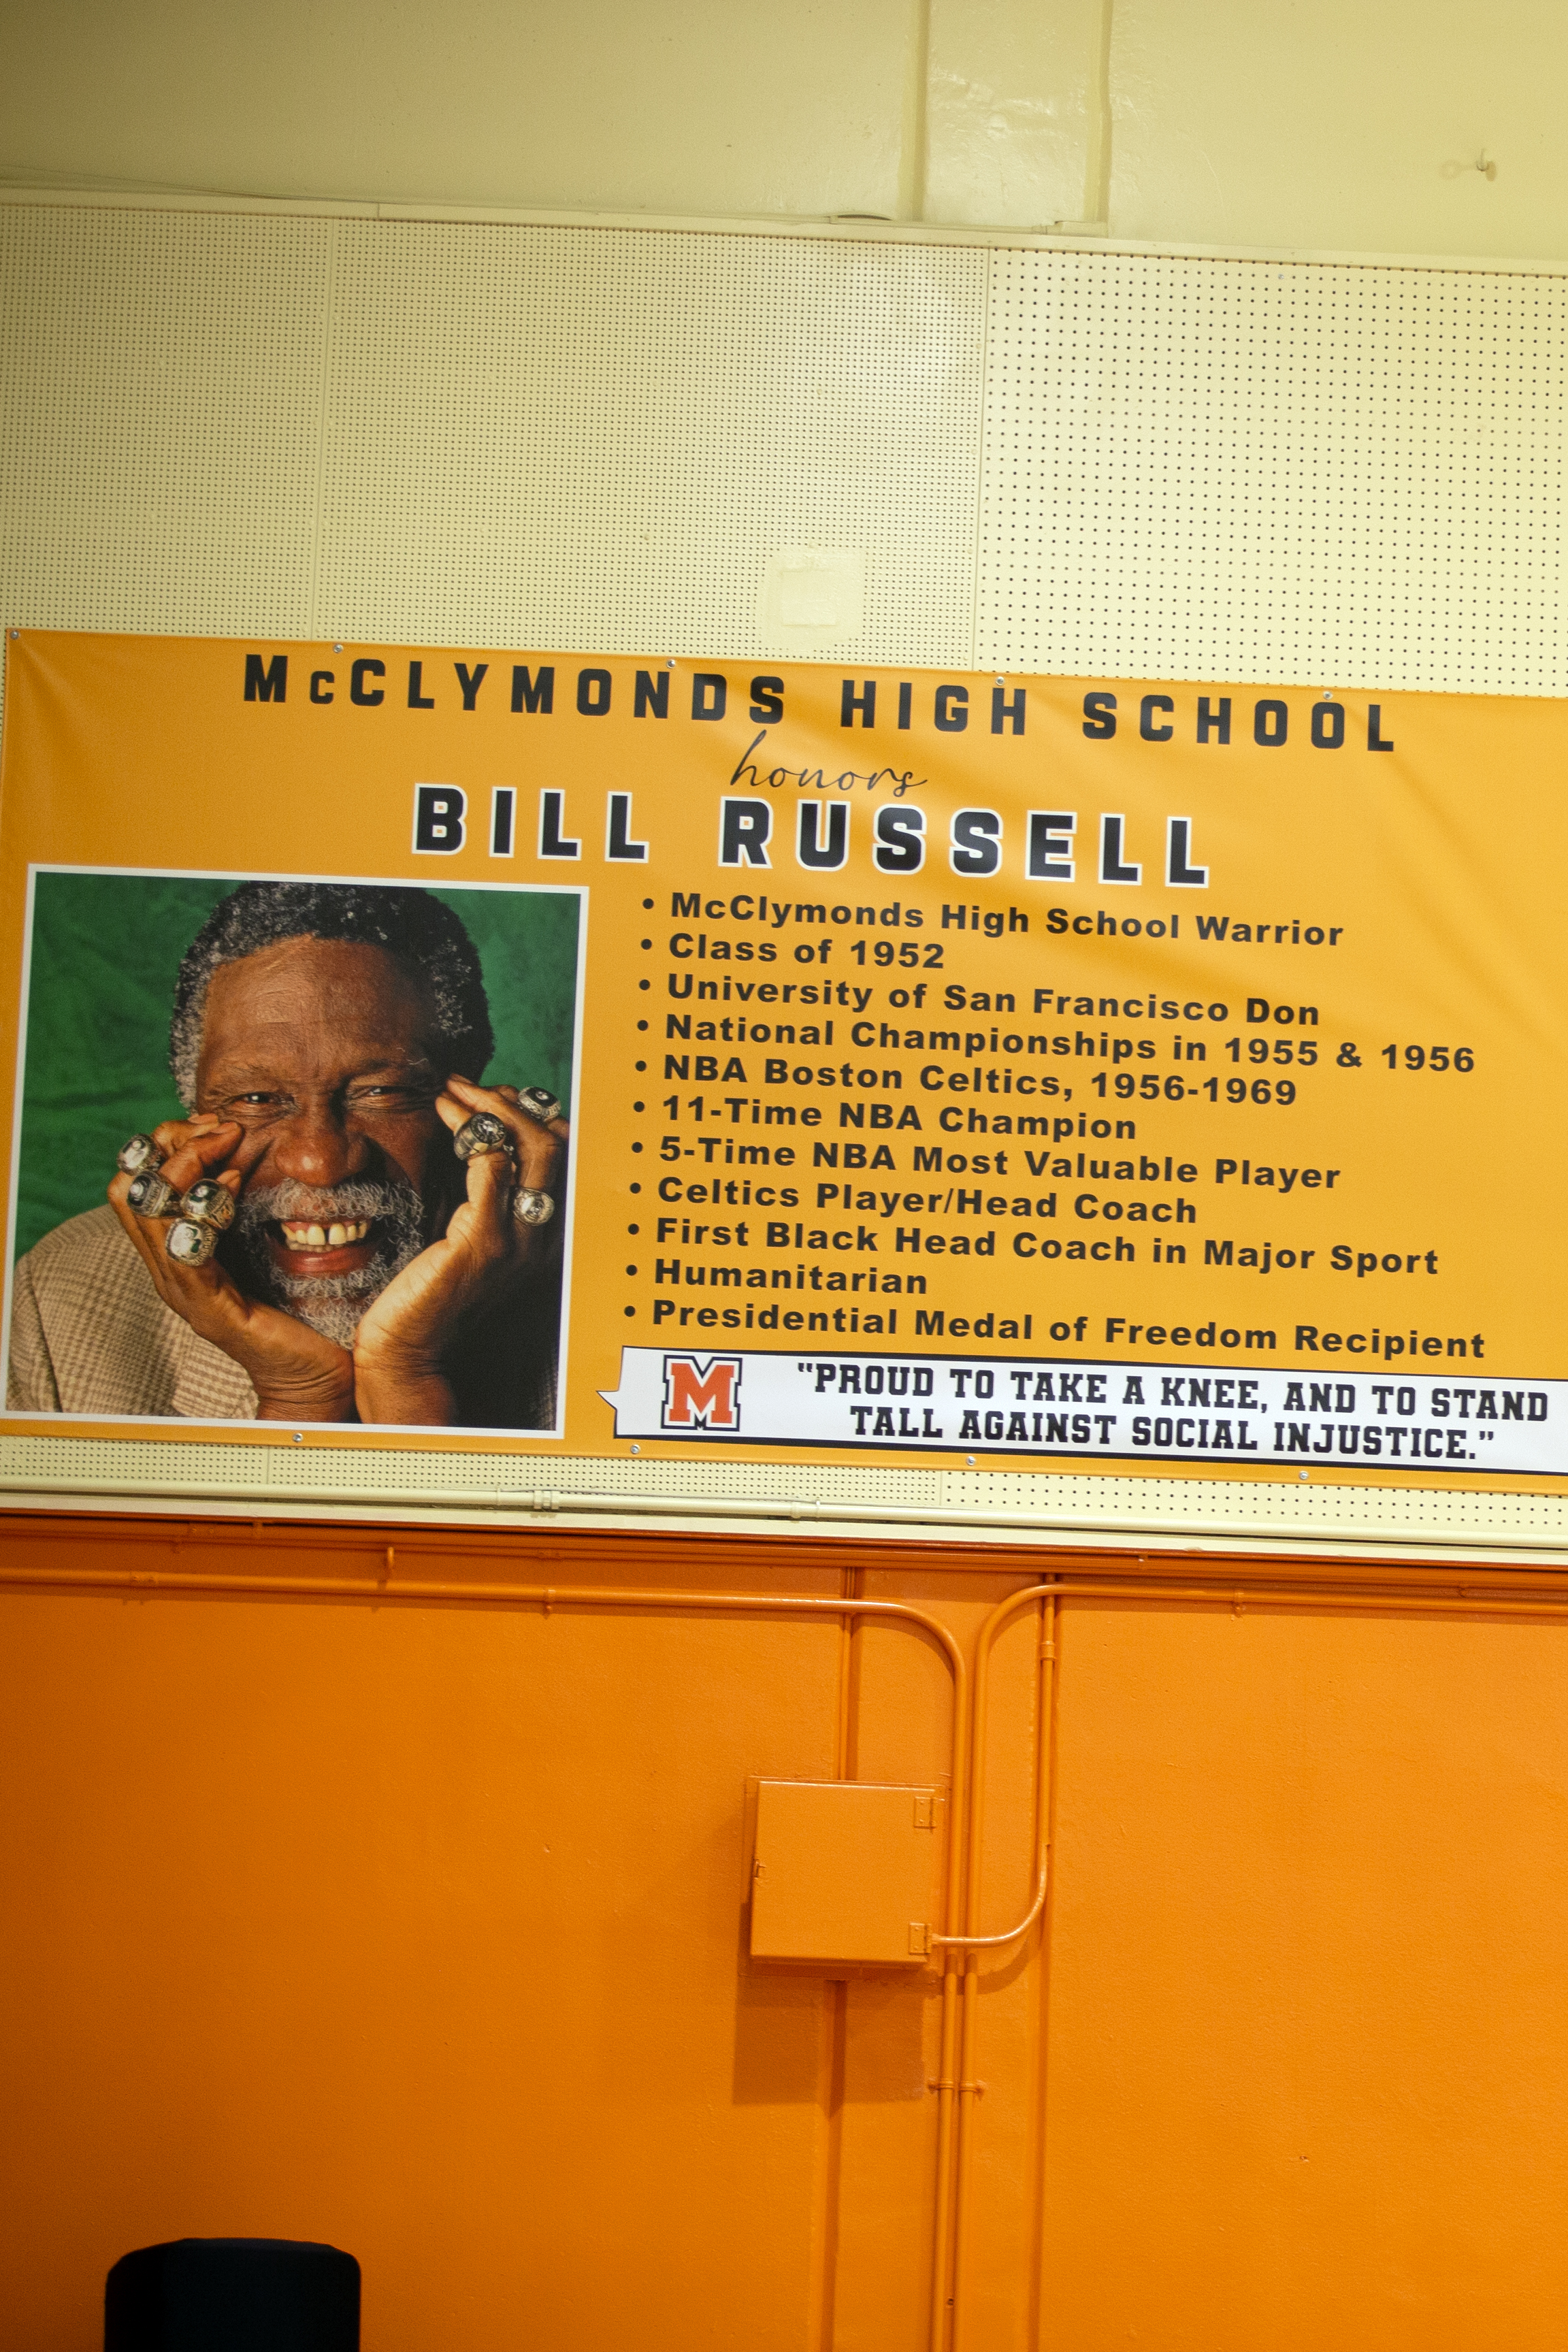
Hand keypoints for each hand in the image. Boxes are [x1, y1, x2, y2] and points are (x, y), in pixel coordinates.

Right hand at [108, 1118, 357, 1421]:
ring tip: (230, 1147)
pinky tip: (239, 1186)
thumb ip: (248, 1208)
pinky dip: (207, 1208)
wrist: (318, 1377)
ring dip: (188, 1164)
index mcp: (176, 1249)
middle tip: (222, 1129)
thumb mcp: (266, 1244)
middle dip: (172, 1143)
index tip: (218, 1125)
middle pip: (131, 1185)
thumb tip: (248, 1152)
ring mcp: (183, 1290)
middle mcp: (168, 1268)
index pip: (138, 1178)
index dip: (169, 1140)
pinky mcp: (210, 1309)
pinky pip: (185, 1250)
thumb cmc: (301, 1309)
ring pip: (148, 1208)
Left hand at [351, 1077, 567, 1425]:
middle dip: (513, 1101)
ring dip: (491, 1107)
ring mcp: (518, 1241)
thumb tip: (475, 1142)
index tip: (485, 1098)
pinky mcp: (483, 1243)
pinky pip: (494, 1170)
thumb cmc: (427, 1293)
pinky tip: (444, 1119)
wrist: (407, 1351)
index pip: (562, 1155)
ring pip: (532, 1147)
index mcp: (543, 1236)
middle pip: (556, 1143)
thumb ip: (478, 1198)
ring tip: (451, 1092)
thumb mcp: (463, 1237)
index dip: (529, 1115)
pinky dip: (473, 1133)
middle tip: (464, 1086)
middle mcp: (543, 1237)